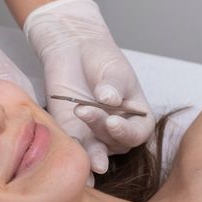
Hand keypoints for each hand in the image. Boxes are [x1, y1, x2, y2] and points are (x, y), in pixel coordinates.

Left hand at [24, 0, 154, 173]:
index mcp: (137, 118)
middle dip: (101, 130)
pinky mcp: (72, 134)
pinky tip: (64, 149)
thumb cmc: (102, 59)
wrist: (75, 50)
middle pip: (115, 143)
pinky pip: (73, 148)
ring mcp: (95, 136)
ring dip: (86, 147)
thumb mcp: (115, 69)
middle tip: (86, 110)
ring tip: (77, 125)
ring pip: (95, 150)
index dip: (126, 132)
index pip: (137, 133)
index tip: (112, 121)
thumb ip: (114, 84)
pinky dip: (70, 150)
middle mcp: (118, 132)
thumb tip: (109, 99)